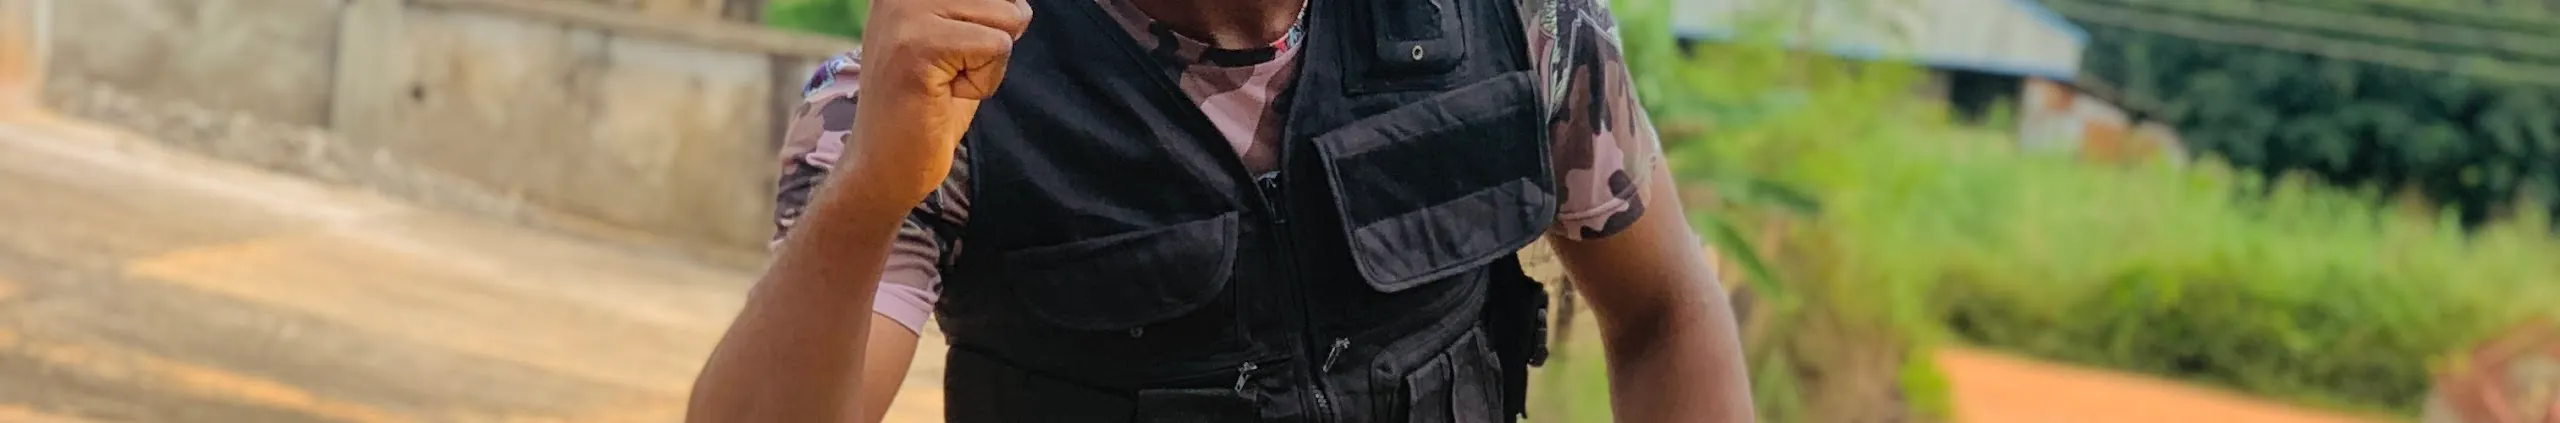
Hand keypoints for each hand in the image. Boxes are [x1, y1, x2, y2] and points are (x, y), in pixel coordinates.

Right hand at [845, 0, 1031, 202]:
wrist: (884, 166)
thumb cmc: (929, 106)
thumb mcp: (959, 39)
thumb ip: (983, 9)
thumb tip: (1022, 2)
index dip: (996, 25)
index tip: (951, 55)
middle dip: (995, 43)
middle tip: (948, 73)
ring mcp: (906, 13)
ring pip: (1008, 17)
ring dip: (988, 64)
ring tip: (944, 83)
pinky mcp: (918, 46)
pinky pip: (997, 46)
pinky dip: (983, 82)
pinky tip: (942, 96)